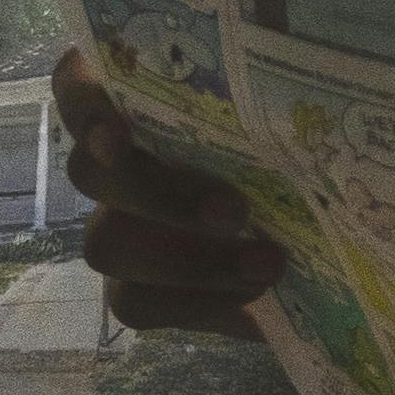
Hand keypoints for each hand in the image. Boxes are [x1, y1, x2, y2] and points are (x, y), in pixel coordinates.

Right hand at [59, 44, 283, 336]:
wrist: (308, 229)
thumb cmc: (288, 143)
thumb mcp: (285, 108)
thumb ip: (278, 92)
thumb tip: (317, 83)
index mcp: (137, 101)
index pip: (78, 83)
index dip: (86, 107)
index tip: (118, 134)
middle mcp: (113, 162)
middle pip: (90, 172)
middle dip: (158, 195)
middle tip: (235, 210)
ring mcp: (116, 227)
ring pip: (107, 246)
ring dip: (188, 264)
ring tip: (267, 267)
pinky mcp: (135, 287)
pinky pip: (136, 304)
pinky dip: (199, 308)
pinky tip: (257, 310)